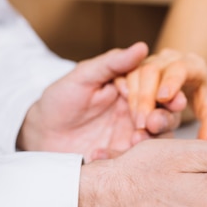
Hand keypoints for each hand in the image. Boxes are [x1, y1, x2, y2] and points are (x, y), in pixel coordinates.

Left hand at [17, 42, 180, 160]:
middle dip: (164, 118)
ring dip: (152, 140)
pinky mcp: (123, 156)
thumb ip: (111, 63)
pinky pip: (135, 160)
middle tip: (151, 123)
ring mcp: (132, 135)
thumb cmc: (60, 101)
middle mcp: (137, 111)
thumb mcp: (82, 77)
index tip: (159, 97)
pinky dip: (123, 157)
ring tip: (134, 141)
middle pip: (166, 113)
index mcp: (131, 88)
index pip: (157, 87)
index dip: (160, 92)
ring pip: (158, 137)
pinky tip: (99, 153)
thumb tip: (142, 47)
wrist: (40, 135)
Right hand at [115, 48, 206, 139]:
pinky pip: (124, 75)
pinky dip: (123, 93)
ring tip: (137, 125)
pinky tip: (125, 113)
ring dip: (134, 100)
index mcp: (196, 66)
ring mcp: (152, 62)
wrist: (195, 86)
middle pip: (153, 69)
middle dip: (146, 97)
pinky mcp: (137, 67)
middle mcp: (172, 59)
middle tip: (143, 124)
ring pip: (136, 73)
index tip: (163, 99)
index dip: (172, 81)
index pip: (182, 67)